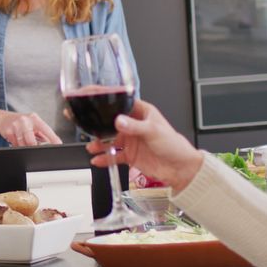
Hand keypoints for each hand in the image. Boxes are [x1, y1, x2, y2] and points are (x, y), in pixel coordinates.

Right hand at [0, 111, 61, 146]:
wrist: (3, 118)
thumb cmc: (22, 123)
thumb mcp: (33, 125)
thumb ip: (42, 134)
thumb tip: (53, 144)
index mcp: (34, 118)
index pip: (46, 130)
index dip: (53, 138)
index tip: (58, 145)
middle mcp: (25, 120)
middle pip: (32, 141)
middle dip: (34, 147)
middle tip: (36, 150)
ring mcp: (15, 125)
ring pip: (22, 145)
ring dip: (24, 147)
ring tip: (23, 141)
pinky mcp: (7, 131)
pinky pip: (14, 145)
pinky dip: (17, 145)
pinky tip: (16, 140)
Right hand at [84, 100, 203, 192]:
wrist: (180, 169)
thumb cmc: (173, 145)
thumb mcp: (153, 131)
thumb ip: (135, 127)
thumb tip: (119, 121)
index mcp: (141, 113)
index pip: (121, 103)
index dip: (107, 100)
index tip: (92, 98)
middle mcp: (134, 125)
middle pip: (111, 122)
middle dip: (98, 124)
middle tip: (85, 124)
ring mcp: (131, 141)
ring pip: (110, 140)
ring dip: (99, 143)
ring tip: (91, 146)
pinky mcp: (130, 155)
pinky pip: (114, 156)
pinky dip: (105, 158)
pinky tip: (98, 159)